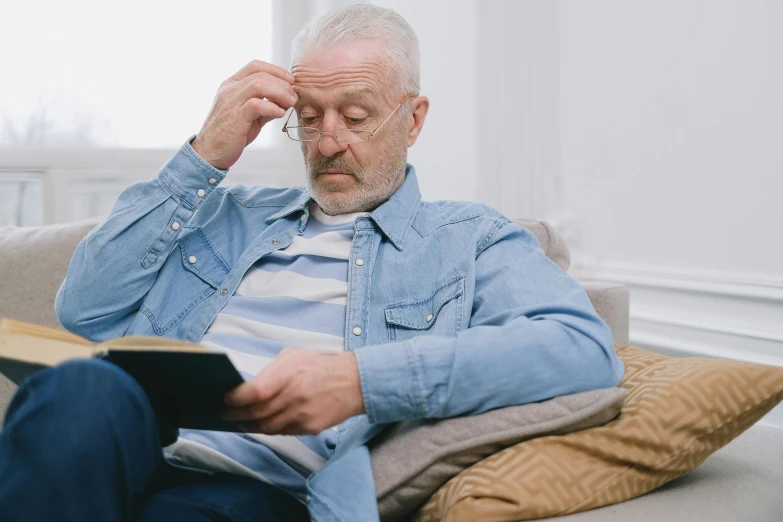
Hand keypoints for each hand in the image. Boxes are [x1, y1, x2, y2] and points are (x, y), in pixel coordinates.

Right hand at [191, 60, 297, 169]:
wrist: (210, 152)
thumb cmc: (229, 135)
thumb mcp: (249, 116)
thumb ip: (264, 107)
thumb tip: (284, 102)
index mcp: (232, 85)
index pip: (255, 66)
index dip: (276, 70)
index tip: (291, 81)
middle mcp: (229, 89)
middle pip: (260, 74)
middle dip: (282, 83)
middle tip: (293, 96)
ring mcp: (230, 101)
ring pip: (259, 85)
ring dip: (280, 92)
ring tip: (290, 103)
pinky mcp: (235, 117)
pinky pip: (256, 105)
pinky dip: (272, 107)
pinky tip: (280, 114)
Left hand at [222, 348, 365, 435]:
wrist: (353, 382)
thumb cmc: (320, 366)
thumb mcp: (293, 356)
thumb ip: (269, 371)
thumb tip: (248, 387)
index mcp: (289, 374)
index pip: (254, 392)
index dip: (236, 399)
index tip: (226, 400)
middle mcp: (295, 396)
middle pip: (256, 413)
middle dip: (236, 415)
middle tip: (226, 415)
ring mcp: (302, 414)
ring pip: (266, 427)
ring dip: (250, 426)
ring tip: (241, 422)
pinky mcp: (310, 428)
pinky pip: (282, 432)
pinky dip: (269, 429)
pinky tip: (263, 424)